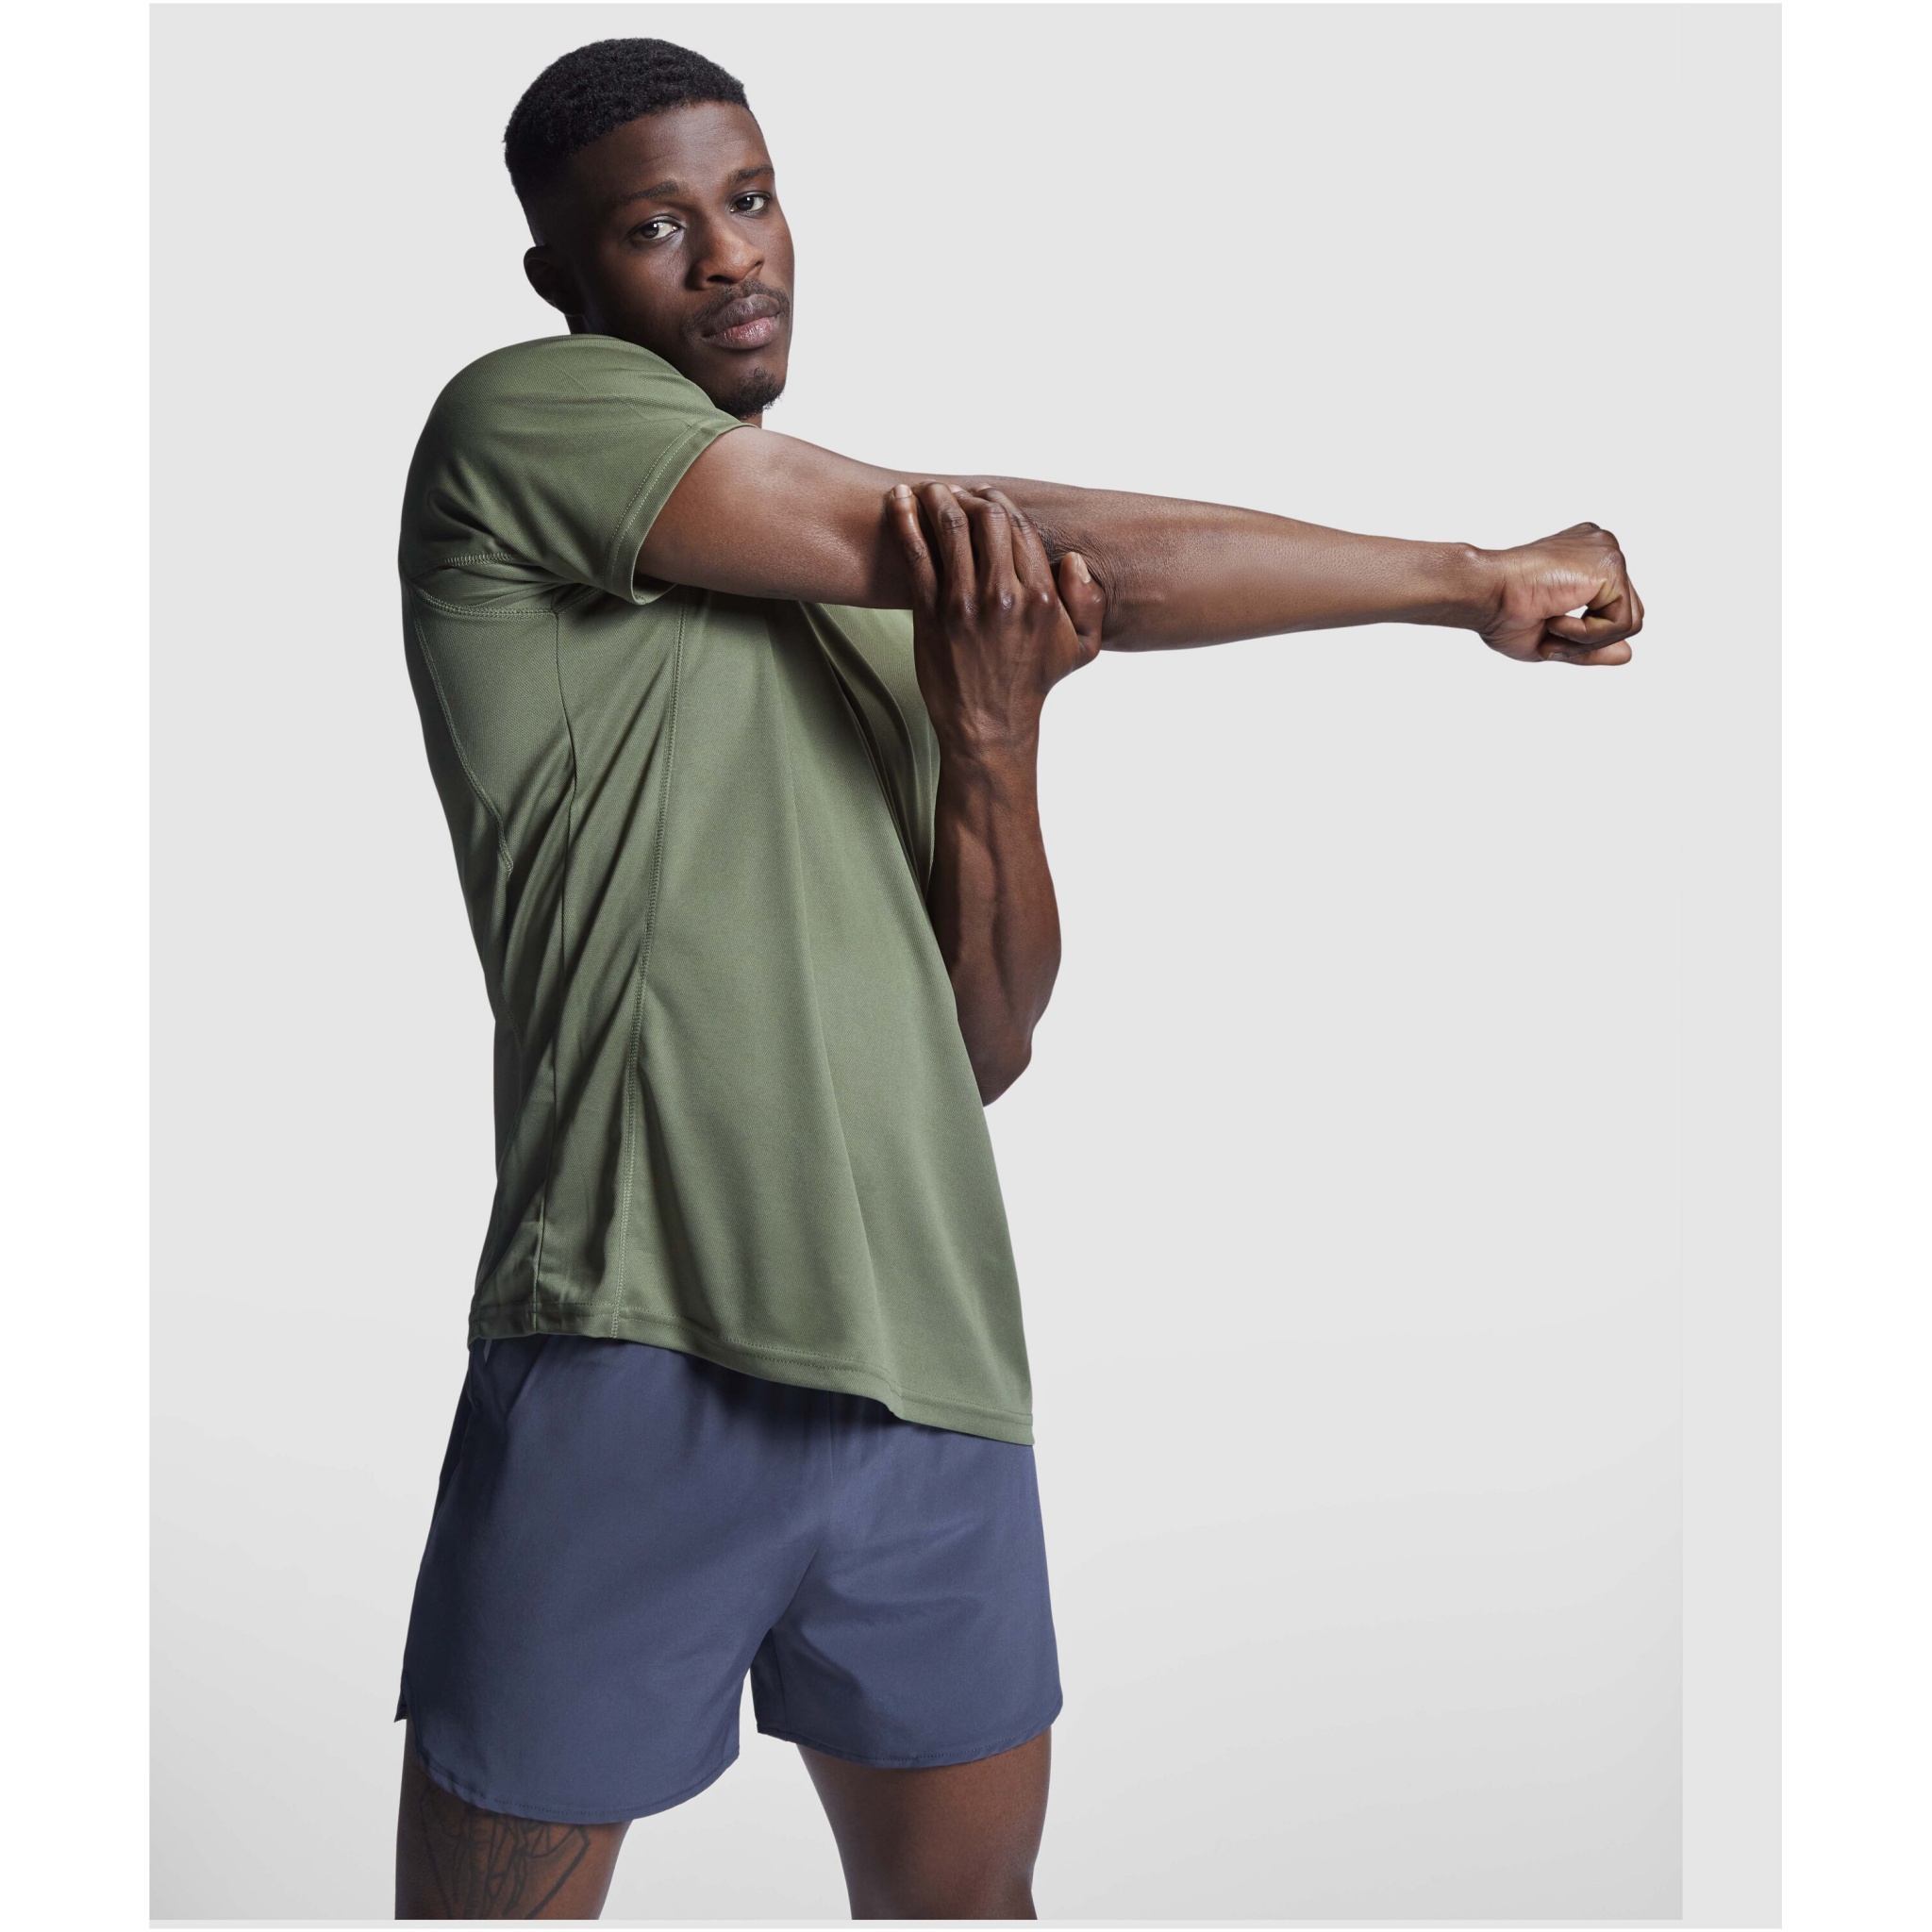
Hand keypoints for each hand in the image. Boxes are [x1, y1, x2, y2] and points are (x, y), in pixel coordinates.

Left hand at [886, 482, 1106, 755]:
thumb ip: (1090, 604)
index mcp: (1042, 596)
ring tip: (931, 490)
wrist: (988, 726)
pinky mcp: (931, 612)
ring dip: (938, 498)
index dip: (1001, 504)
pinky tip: (898, 499)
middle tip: (957, 492)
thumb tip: (1074, 560)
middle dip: (972, 496)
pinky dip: (905, 518)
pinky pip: (917, 553)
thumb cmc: (1031, 686)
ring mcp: (965, 602)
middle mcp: (1005, 594)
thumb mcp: (1081, 650)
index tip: (986, 498)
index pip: (1021, 528)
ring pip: (951, 527)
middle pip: (988, 518)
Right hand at [1477, 522, 1644, 664]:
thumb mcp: (1554, 638)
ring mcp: (1608, 552)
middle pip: (1627, 614)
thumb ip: (1592, 645)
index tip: (1545, 627)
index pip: (1612, 608)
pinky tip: (1555, 617)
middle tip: (1548, 631)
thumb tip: (1628, 655)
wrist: (1483, 592)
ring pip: (1628, 622)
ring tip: (1551, 624)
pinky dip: (1587, 634)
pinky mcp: (1610, 565)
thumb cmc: (1502, 612)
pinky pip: (1622, 622)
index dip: (1584, 633)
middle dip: (1590, 638)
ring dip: (1586, 639)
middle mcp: (1601, 549)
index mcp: (1587, 559)